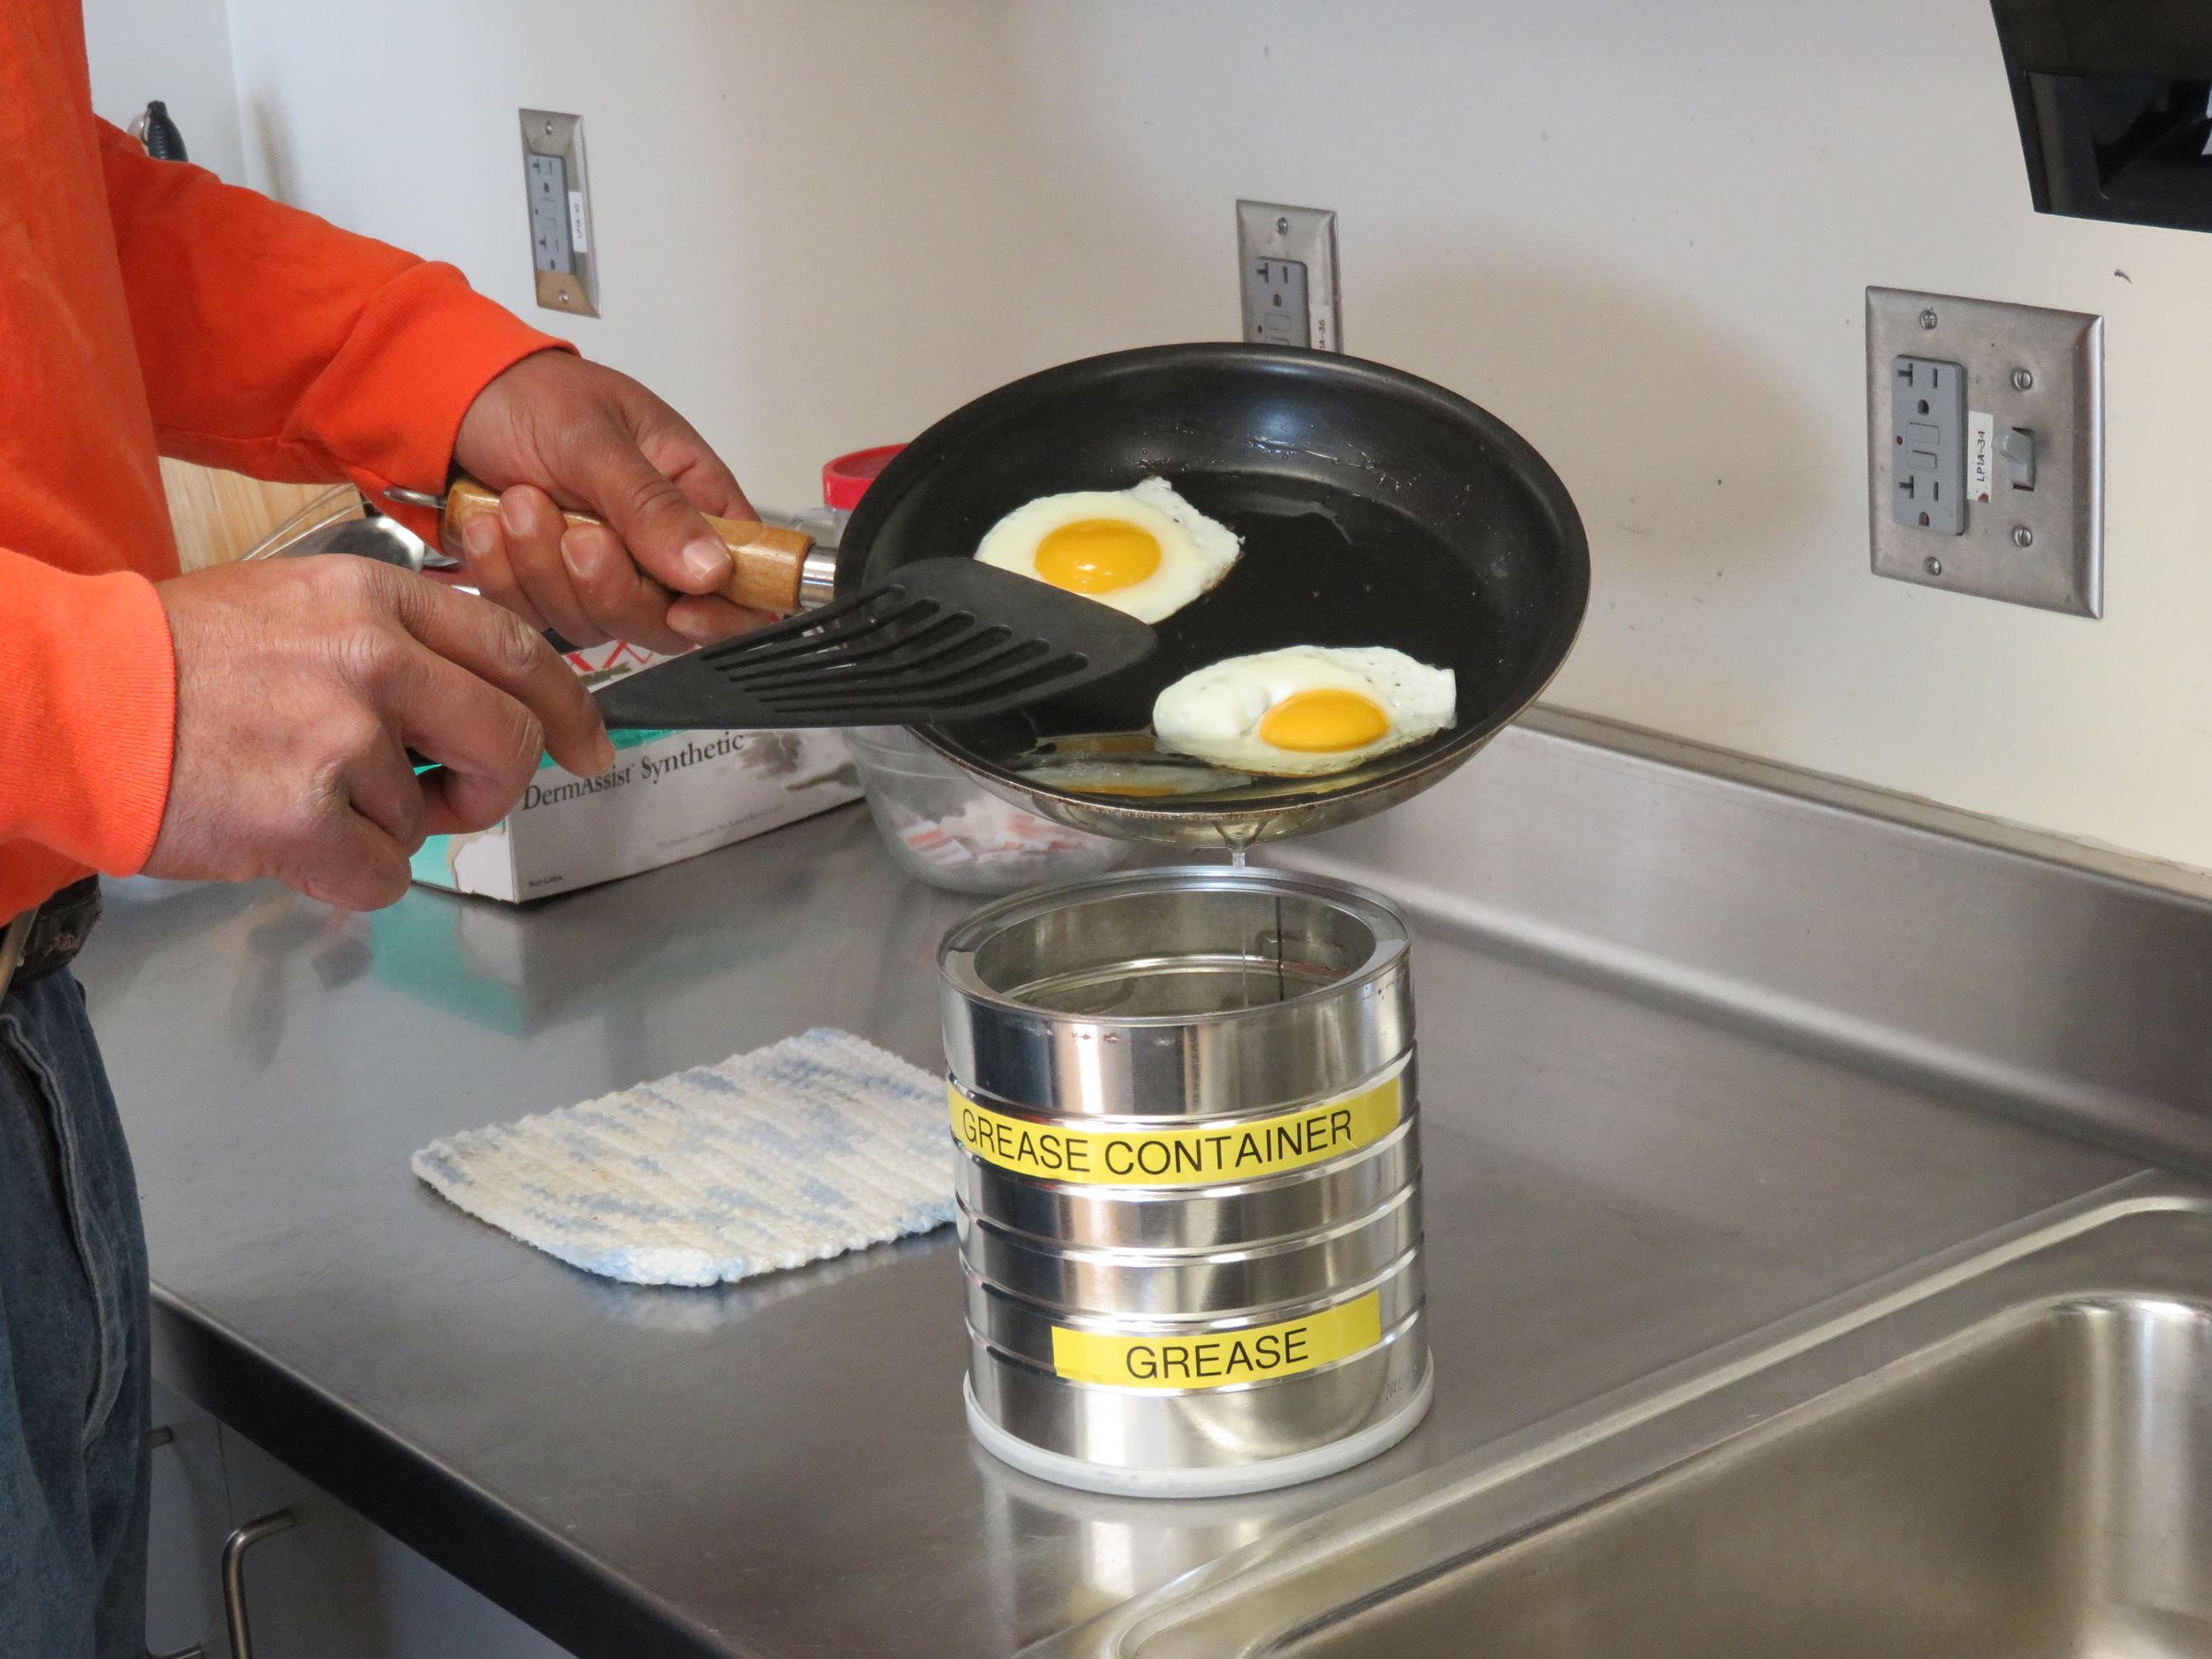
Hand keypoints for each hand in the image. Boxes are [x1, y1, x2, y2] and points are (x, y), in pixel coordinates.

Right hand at [147, 557, 612, 910]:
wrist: (67, 697)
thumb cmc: (177, 662)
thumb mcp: (299, 607)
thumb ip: (395, 642)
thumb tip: (476, 701)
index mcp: (377, 597)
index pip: (519, 649)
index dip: (568, 708)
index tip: (589, 748)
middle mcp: (373, 657)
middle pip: (509, 738)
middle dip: (496, 787)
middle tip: (456, 803)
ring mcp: (342, 736)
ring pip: (431, 817)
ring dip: (382, 827)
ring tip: (301, 794)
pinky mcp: (304, 815)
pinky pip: (383, 876)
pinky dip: (345, 877)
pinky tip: (289, 839)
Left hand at [448, 351, 771, 653]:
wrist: (449, 399)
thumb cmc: (532, 396)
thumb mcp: (594, 437)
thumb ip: (651, 505)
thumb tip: (712, 569)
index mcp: (694, 497)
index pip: (744, 575)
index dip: (725, 611)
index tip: (681, 609)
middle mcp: (657, 546)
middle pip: (665, 619)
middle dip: (609, 585)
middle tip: (574, 532)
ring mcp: (602, 574)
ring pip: (595, 623)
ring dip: (544, 567)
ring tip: (520, 502)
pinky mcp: (548, 589)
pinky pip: (535, 616)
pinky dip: (505, 574)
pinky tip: (493, 524)